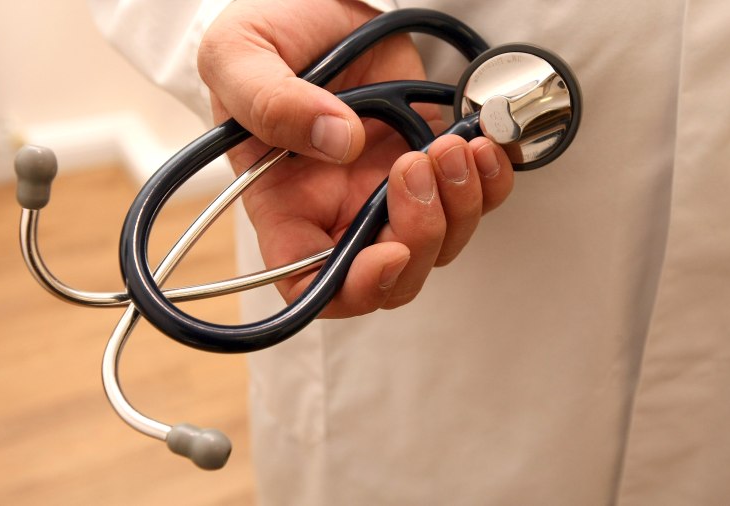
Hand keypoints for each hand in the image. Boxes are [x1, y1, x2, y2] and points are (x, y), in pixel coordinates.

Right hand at [198, 0, 513, 317]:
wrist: (320, 6)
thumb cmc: (269, 37)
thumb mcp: (239, 58)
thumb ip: (271, 102)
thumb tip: (339, 140)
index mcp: (286, 206)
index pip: (312, 286)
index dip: (355, 289)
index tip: (388, 252)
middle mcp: (340, 210)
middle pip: (393, 276)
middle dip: (421, 234)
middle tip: (418, 166)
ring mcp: (389, 190)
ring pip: (442, 243)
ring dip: (461, 205)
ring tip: (451, 144)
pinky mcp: (432, 162)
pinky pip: (475, 198)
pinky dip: (491, 181)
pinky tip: (481, 144)